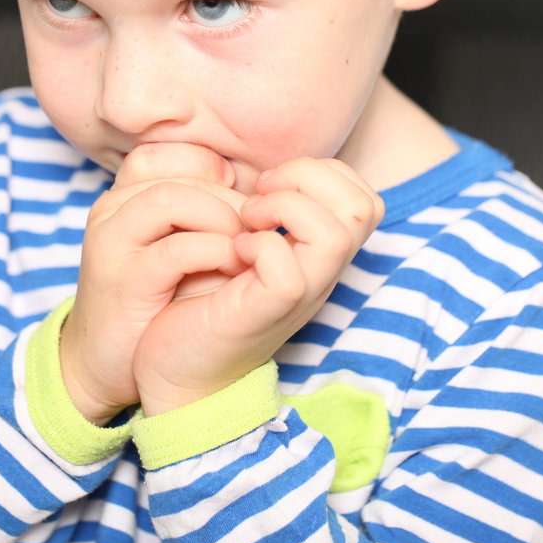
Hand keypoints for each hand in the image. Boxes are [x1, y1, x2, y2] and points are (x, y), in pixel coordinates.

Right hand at [59, 143, 248, 424]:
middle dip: (231, 200)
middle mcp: (111, 209)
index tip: (242, 205)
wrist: (105, 360)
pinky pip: (174, 251)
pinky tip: (234, 268)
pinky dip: (214, 254)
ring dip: (222, 220)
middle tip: (262, 228)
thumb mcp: (176, 242)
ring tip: (247, 246)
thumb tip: (260, 190)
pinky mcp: (122, 281)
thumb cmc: (153, 299)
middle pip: (180, 175)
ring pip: (172, 201)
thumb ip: (203, 211)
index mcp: (125, 195)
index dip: (216, 172)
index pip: (173, 153)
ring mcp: (111, 242)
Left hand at [133, 157, 383, 415]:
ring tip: (247, 219)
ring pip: (335, 234)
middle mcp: (321, 274)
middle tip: (260, 193)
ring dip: (286, 208)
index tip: (269, 181)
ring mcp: (300, 296)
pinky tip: (233, 251)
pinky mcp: (266, 313)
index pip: (363, 198)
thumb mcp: (244, 247)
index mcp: (320, 255)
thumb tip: (265, 172)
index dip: (322, 172)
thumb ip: (266, 215)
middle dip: (310, 177)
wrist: (178, 370)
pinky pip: (288, 270)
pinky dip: (260, 246)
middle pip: (364, 208)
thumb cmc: (204, 302)